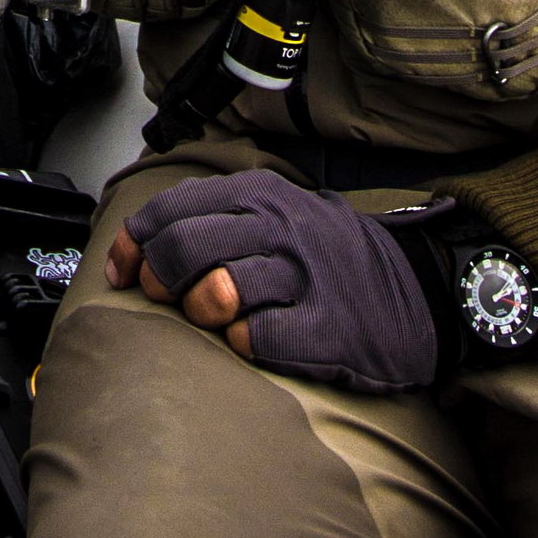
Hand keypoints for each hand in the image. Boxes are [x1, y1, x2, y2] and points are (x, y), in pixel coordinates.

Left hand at [105, 169, 448, 393]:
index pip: (170, 209)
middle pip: (183, 249)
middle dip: (158, 280)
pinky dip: (243, 344)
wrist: (415, 288)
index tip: (122, 272)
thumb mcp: (278, 211)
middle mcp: (280, 225)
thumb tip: (139, 242)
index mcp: (261, 192)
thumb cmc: (329, 257)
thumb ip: (217, 218)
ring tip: (218, 316)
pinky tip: (256, 338)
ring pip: (216, 292)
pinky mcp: (324, 325)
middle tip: (166, 298)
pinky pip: (255, 339)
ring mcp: (303, 275)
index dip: (131, 245)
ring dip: (202, 312)